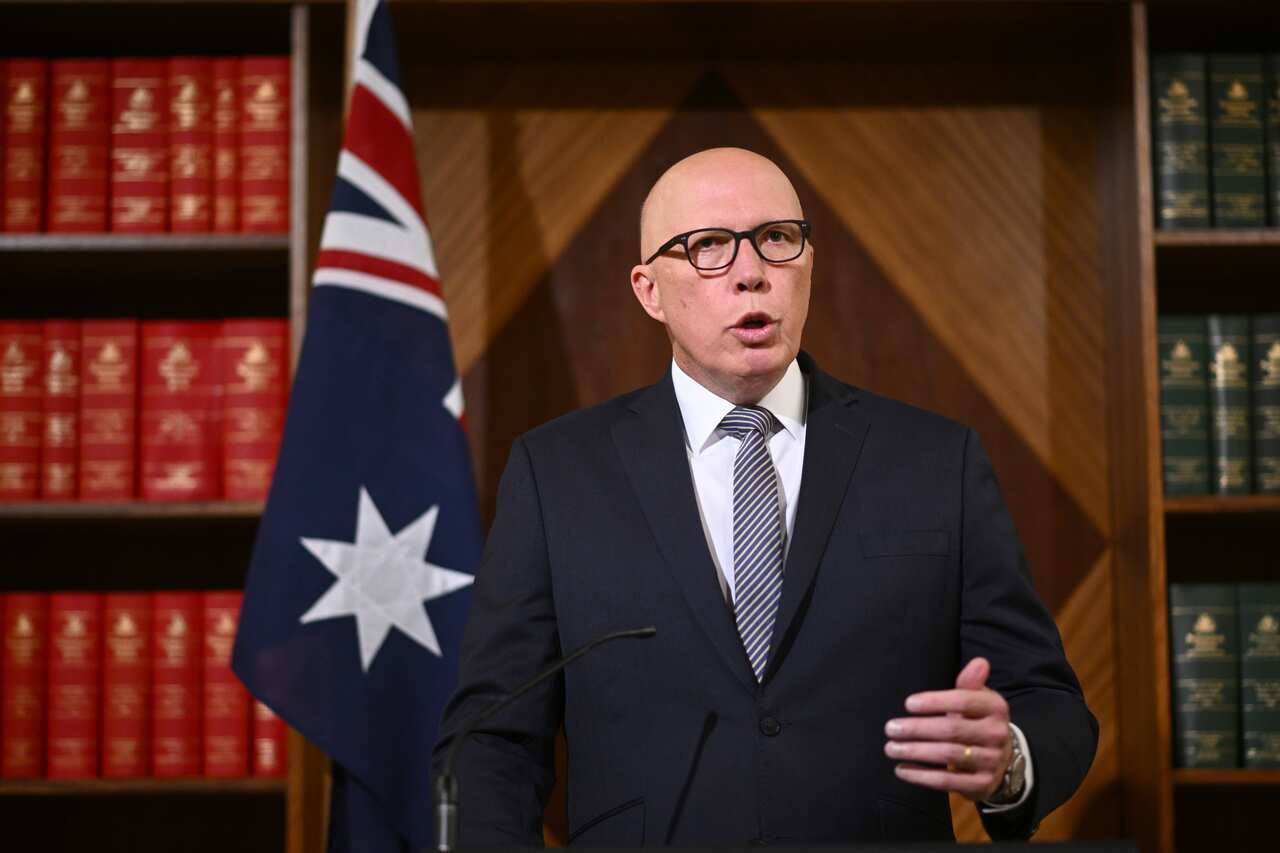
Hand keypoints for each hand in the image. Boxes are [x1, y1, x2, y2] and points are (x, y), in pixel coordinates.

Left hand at [883, 657, 1012, 801]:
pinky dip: (922, 776)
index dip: (935, 701)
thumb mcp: (977, 699)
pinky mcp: (982, 785)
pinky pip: (948, 781)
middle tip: (890, 728)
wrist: (1000, 759)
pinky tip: (902, 770)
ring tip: (891, 748)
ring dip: (915, 752)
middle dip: (917, 729)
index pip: (964, 701)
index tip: (908, 704)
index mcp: (995, 708)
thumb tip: (979, 662)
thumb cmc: (976, 721)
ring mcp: (991, 761)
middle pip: (952, 729)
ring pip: (948, 755)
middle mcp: (997, 734)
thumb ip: (971, 683)